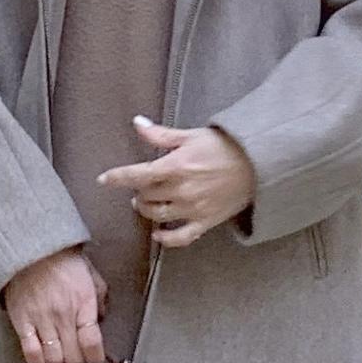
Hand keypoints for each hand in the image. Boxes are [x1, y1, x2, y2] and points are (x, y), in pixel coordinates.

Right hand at [3, 248, 107, 362]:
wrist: (28, 249)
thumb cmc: (61, 260)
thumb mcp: (90, 274)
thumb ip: (99, 298)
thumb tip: (100, 320)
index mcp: (83, 303)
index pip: (92, 343)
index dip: (96, 358)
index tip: (95, 359)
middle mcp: (63, 315)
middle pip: (73, 356)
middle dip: (76, 359)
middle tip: (75, 353)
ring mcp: (41, 320)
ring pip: (53, 358)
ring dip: (58, 360)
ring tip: (58, 353)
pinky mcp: (21, 322)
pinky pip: (31, 354)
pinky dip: (38, 361)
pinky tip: (43, 356)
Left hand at [97, 117, 256, 249]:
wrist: (258, 164)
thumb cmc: (224, 147)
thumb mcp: (191, 136)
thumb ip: (161, 135)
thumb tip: (137, 124)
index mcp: (175, 166)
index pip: (137, 175)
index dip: (116, 177)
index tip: (103, 180)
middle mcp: (181, 190)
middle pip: (146, 195)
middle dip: (138, 190)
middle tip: (140, 184)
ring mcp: (192, 208)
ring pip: (157, 216)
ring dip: (146, 210)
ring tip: (145, 203)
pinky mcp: (205, 221)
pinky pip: (180, 237)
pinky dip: (165, 238)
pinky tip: (158, 234)